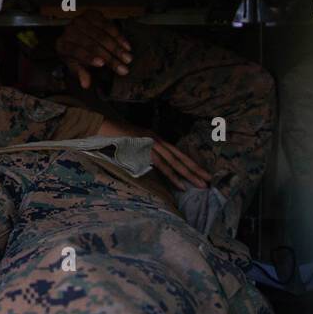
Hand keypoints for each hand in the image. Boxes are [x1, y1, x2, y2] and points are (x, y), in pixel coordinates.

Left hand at [57, 9, 132, 88]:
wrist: (75, 33)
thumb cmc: (75, 53)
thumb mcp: (74, 65)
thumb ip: (80, 73)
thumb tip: (86, 85)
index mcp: (62, 44)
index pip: (75, 51)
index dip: (89, 57)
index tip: (102, 64)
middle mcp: (69, 30)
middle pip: (92, 44)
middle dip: (109, 57)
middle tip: (123, 68)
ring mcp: (80, 20)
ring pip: (102, 34)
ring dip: (117, 47)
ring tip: (128, 58)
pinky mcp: (92, 14)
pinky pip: (108, 25)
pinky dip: (119, 36)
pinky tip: (127, 46)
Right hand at [96, 119, 210, 190]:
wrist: (103, 128)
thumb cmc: (115, 137)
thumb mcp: (134, 144)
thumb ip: (144, 152)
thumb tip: (151, 164)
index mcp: (157, 139)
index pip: (177, 153)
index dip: (190, 163)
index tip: (201, 173)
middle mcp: (158, 140)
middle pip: (180, 158)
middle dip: (196, 170)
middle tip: (209, 181)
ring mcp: (153, 145)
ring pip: (175, 163)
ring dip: (189, 175)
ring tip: (200, 185)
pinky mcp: (146, 151)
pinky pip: (162, 166)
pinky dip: (173, 177)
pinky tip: (181, 185)